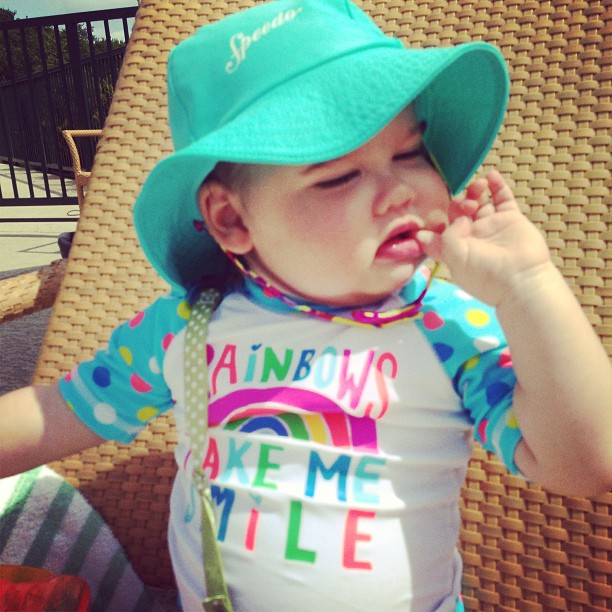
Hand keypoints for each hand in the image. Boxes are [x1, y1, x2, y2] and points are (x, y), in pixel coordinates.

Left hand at [417, 170, 550, 305]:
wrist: (522, 280)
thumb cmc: (485, 274)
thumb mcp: (455, 258)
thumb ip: (448, 235)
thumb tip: (459, 219)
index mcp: (455, 249)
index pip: (441, 229)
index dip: (437, 220)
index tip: (434, 213)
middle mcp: (472, 237)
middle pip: (459, 211)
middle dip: (458, 201)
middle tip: (467, 204)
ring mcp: (492, 226)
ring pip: (479, 201)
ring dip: (474, 190)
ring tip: (479, 186)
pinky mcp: (511, 219)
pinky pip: (502, 197)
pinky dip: (497, 185)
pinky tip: (491, 174)